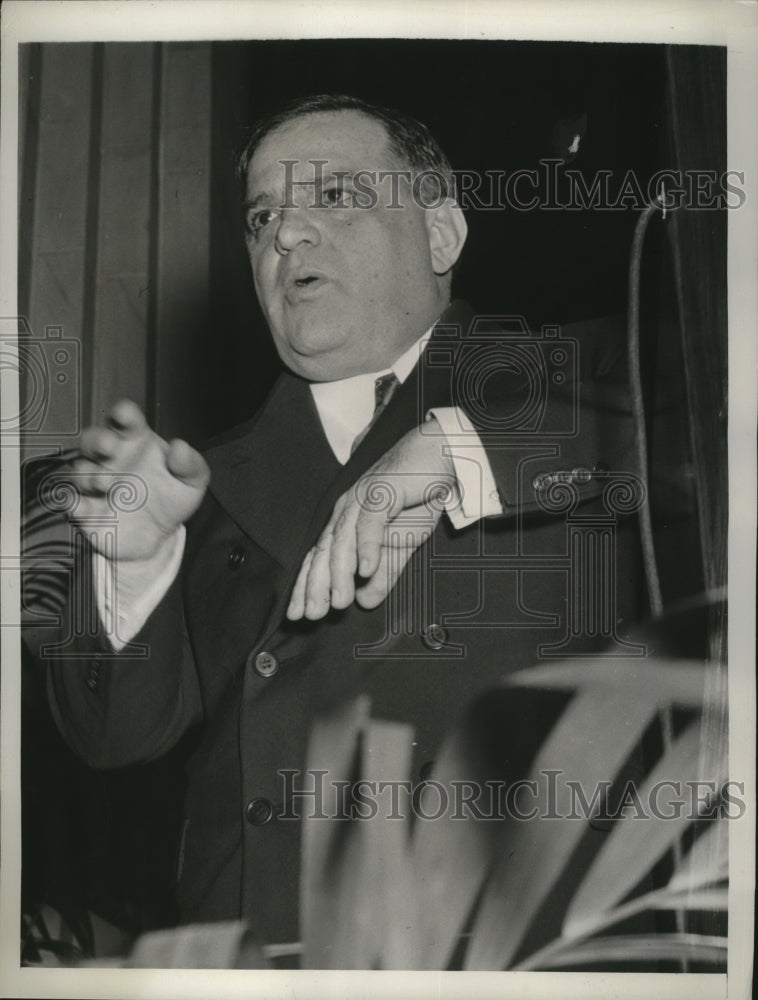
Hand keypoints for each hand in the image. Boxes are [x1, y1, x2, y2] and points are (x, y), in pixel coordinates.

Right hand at [69, 400, 209, 564]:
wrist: (158, 538)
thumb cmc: (171, 500)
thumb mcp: (192, 482)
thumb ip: (191, 465)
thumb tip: (180, 448)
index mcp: (136, 444)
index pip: (126, 422)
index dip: (123, 414)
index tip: (125, 414)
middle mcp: (112, 459)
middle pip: (93, 440)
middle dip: (97, 440)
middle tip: (109, 447)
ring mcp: (96, 483)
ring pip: (80, 469)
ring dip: (88, 473)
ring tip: (106, 483)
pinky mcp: (86, 509)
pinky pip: (70, 502)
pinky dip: (71, 501)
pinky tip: (84, 505)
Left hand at [287, 419, 456, 619]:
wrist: (440, 458)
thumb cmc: (418, 496)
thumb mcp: (401, 545)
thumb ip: (384, 573)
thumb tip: (365, 601)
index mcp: (347, 521)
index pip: (321, 557)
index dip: (308, 585)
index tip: (300, 615)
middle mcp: (348, 509)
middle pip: (326, 550)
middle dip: (316, 585)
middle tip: (313, 615)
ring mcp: (362, 498)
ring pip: (344, 539)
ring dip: (340, 572)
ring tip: (340, 601)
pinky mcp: (382, 491)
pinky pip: (371, 522)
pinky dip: (367, 546)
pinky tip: (365, 569)